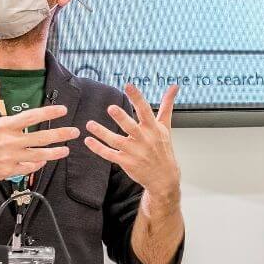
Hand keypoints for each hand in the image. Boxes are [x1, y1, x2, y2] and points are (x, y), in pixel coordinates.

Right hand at [0, 76, 77, 229]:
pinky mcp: (8, 171)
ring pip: (39, 155)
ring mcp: (10, 158)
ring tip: (66, 150)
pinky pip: (28, 168)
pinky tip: (44, 160)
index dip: (50, 112)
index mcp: (3, 126)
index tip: (63, 109)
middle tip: (74, 132)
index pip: (32, 117)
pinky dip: (37, 164)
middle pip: (42, 137)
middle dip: (61, 134)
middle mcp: (9, 142)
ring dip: (55, 152)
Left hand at [84, 84, 180, 206]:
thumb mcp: (165, 126)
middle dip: (121, 118)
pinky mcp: (126, 163)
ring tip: (90, 124)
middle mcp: (144, 140)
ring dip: (102, 133)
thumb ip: (167, 105)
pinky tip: (88, 140)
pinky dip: (98, 148)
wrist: (164, 177)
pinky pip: (110, 155)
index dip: (137, 98)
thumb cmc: (163, 148)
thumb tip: (174, 86)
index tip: (128, 86)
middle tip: (111, 108)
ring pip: (116, 141)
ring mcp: (134, 152)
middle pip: (131, 127)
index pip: (145, 110)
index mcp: (153, 129)